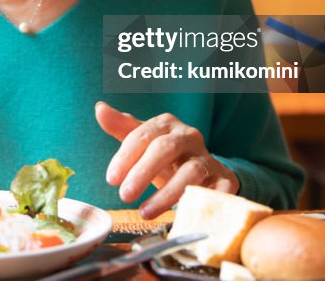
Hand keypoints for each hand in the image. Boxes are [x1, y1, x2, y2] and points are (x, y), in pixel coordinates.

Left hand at [95, 101, 238, 218]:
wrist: (205, 169)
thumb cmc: (167, 156)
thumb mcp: (144, 142)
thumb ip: (122, 128)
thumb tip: (100, 108)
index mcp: (166, 124)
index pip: (142, 135)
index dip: (125, 157)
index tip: (111, 179)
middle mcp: (188, 137)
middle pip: (166, 148)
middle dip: (143, 172)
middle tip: (124, 195)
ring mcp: (208, 158)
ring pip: (191, 172)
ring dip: (167, 194)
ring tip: (145, 212)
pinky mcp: (224, 179)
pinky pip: (219, 190)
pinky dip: (205, 202)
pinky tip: (186, 215)